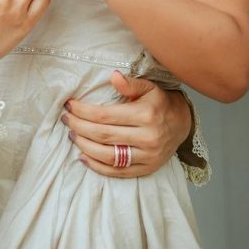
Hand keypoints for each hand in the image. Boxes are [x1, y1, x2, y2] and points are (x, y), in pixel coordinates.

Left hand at [61, 72, 191, 177]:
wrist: (183, 124)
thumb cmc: (160, 103)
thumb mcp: (149, 87)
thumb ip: (130, 83)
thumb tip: (113, 76)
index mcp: (145, 115)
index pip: (105, 116)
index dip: (83, 112)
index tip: (69, 105)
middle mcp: (147, 138)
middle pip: (103, 135)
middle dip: (79, 127)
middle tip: (66, 120)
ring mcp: (147, 156)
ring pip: (108, 156)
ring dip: (84, 146)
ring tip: (72, 135)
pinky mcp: (146, 169)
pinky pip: (117, 171)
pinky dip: (97, 166)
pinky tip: (83, 156)